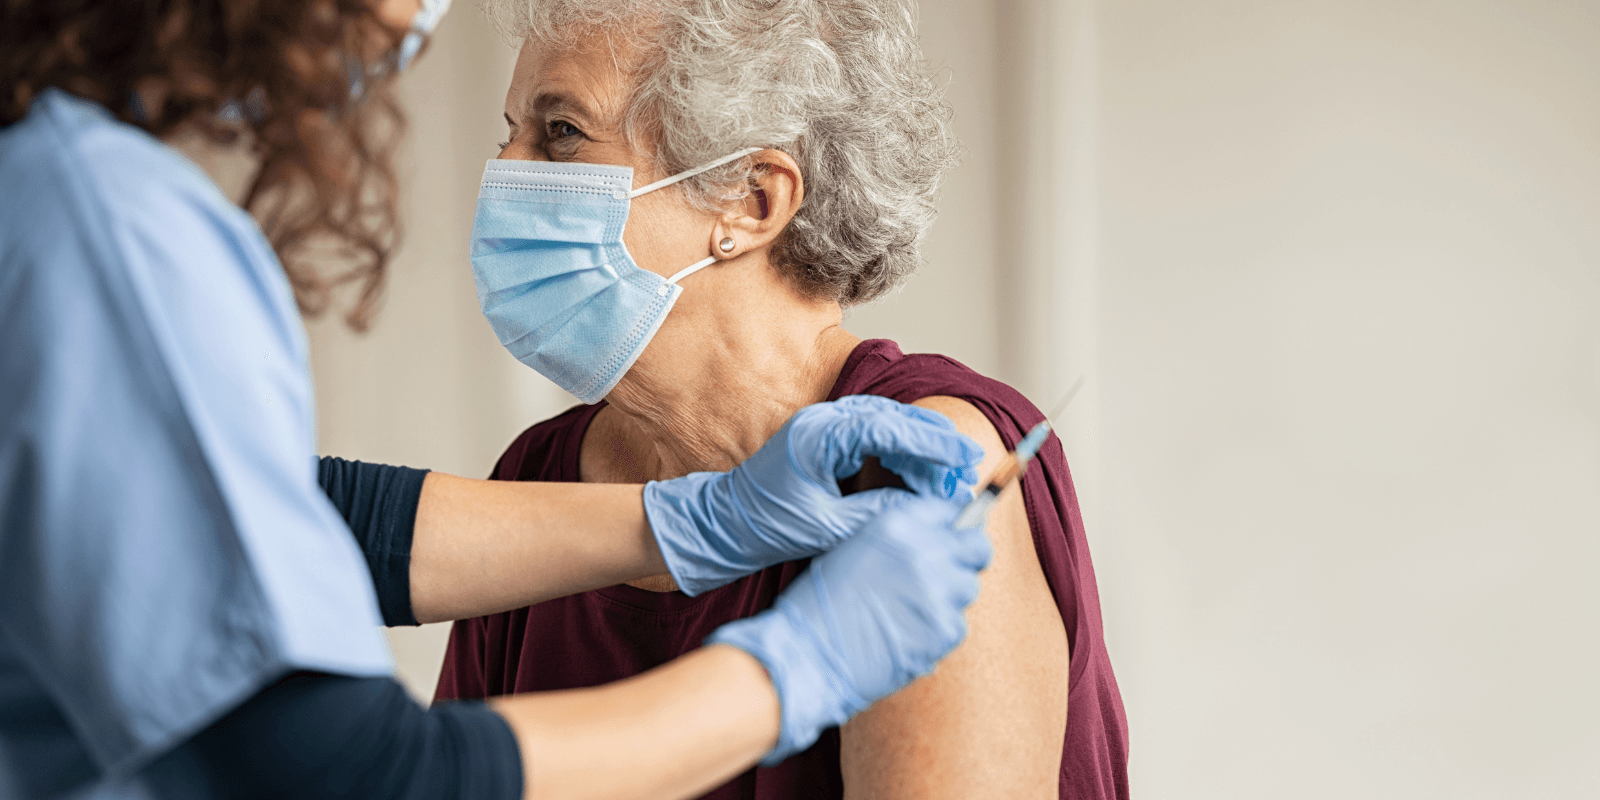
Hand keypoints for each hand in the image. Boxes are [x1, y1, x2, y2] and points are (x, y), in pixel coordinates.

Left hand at [642, 395, 982, 595]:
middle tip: (968, 467)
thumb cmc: (766, 526)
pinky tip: (920, 475)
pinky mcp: (825, 439)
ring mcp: (823, 426)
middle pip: (893, 419)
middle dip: (934, 443)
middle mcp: (822, 421)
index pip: (889, 428)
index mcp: (818, 436)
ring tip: (951, 475)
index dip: (932, 443)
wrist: (724, 524)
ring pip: (887, 425)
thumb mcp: (828, 528)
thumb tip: (926, 510)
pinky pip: (873, 436)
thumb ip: (878, 514)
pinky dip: (901, 452)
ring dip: (920, 448)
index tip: (965, 458)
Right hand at [706, 496, 991, 763]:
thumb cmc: (820, 604)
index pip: (951, 511)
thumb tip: (937, 539)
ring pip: (968, 588)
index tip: (952, 539)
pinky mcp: (945, 629)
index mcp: (897, 524)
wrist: (808, 654)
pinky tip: (907, 635)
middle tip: (948, 574)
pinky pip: (958, 624)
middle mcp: (924, 551)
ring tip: (912, 612)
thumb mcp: (854, 548)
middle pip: (977, 547)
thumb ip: (899, 539)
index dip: (953, 528)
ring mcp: (939, 591)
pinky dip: (938, 631)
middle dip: (967, 558)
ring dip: (949, 597)